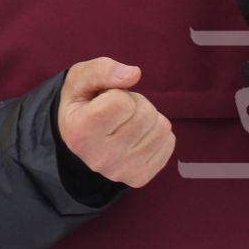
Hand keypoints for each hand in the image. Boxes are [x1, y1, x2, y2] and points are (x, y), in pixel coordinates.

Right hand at [56, 57, 174, 187]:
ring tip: (129, 121)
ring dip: (148, 117)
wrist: (80, 138)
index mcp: (79, 132)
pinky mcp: (140, 178)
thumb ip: (102, 70)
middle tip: (120, 110)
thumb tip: (134, 74)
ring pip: (161, 128)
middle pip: (145, 114)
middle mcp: (99, 157)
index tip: (105, 99)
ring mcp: (121, 172)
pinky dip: (157, 133)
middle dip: (136, 103)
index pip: (122, 102)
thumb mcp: (80, 78)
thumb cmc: (82, 102)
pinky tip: (138, 135)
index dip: (118, 92)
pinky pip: (168, 143)